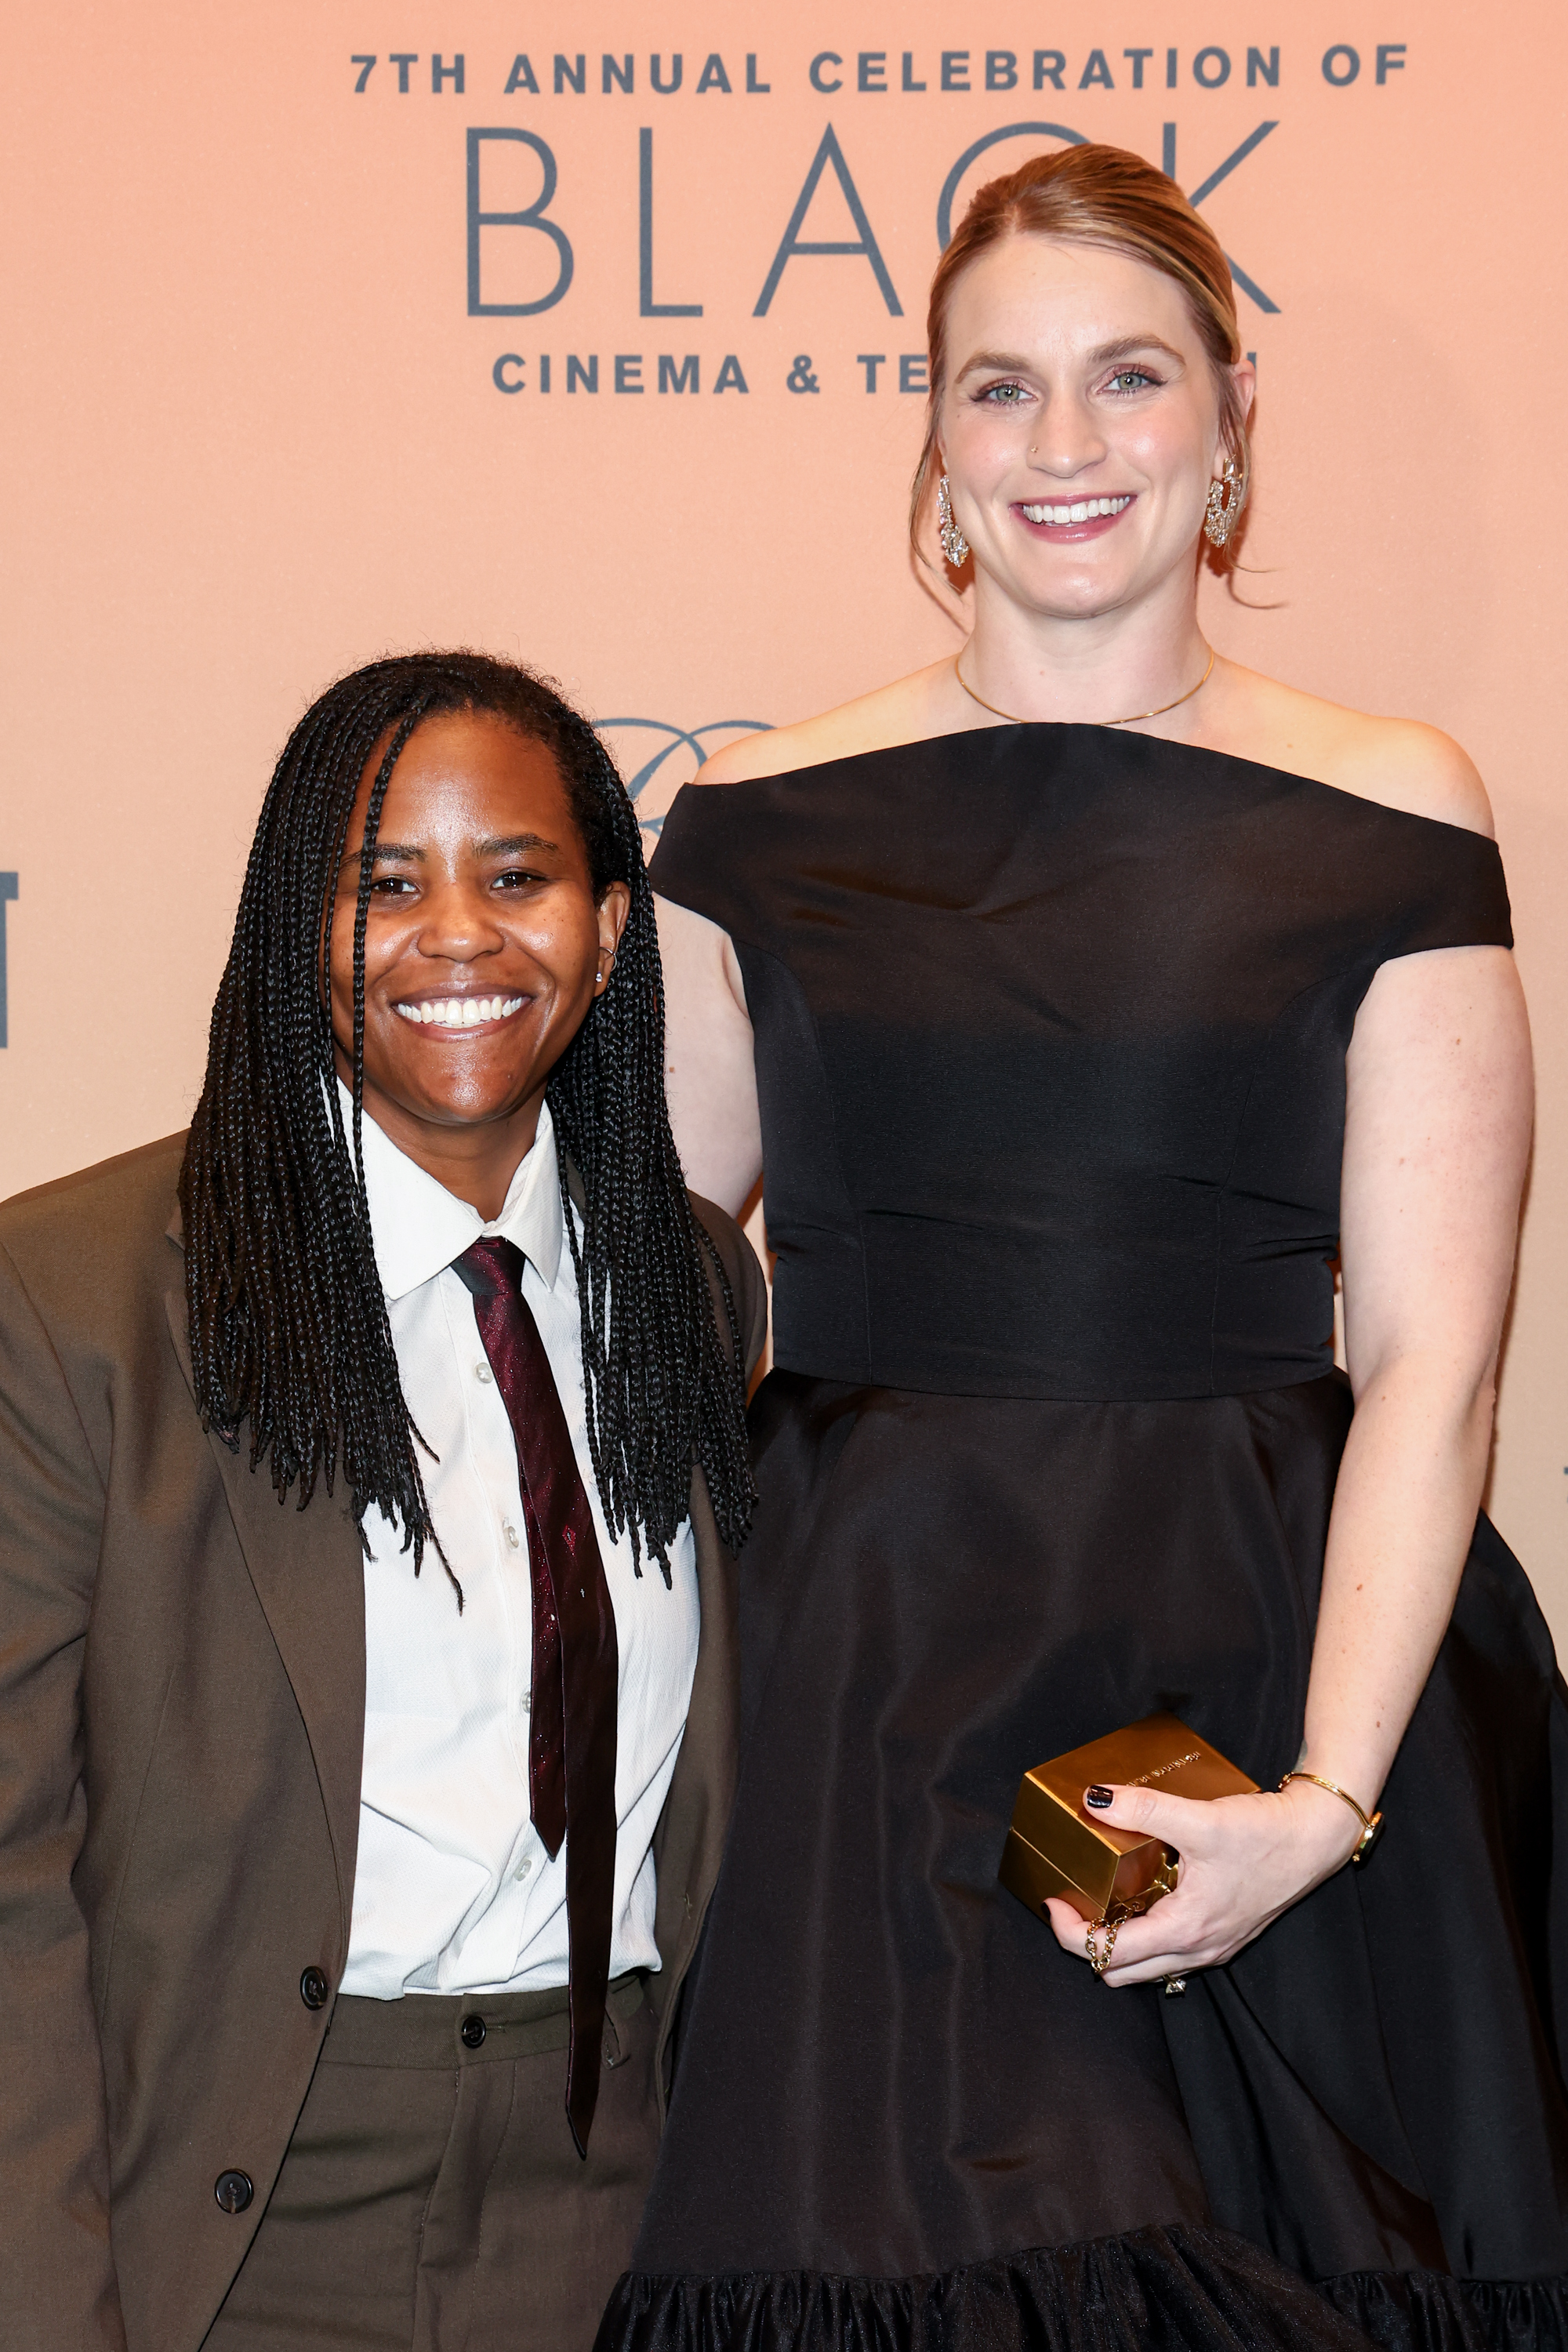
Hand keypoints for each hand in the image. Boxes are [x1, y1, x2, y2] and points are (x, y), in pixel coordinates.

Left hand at [1042, 1778, 1364, 1985]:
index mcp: (1185, 1930)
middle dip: (1086, 1943)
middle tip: (1071, 1902)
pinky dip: (1144, 1936)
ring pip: (1145, 1967)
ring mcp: (1211, 1948)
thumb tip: (1094, 1799)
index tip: (1053, 1900)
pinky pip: (1169, 1953)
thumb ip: (1143, 1808)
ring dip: (1115, 1943)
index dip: (1069, 1932)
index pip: (1108, 1954)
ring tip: (1099, 1900)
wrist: (1316, 1837)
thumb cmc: (1265, 1835)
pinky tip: (1141, 1897)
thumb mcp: (1199, 1819)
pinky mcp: (1222, 1935)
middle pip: (1120, 1972)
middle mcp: (1197, 1951)